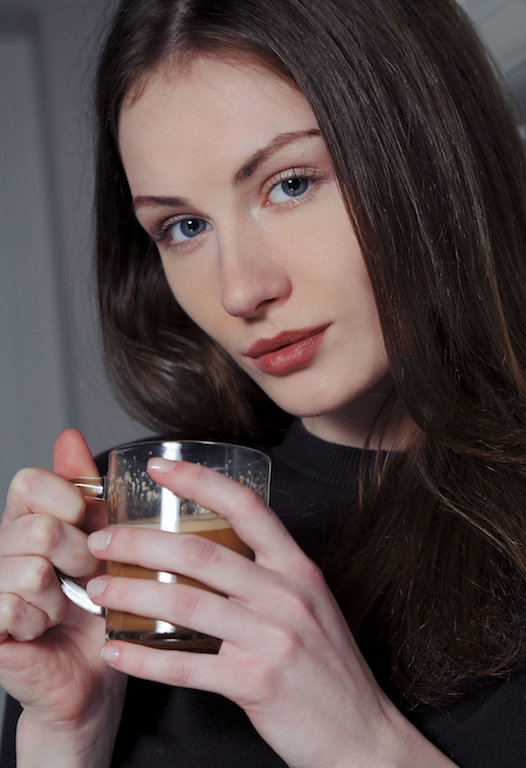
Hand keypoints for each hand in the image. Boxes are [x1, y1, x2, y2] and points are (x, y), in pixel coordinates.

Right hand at [0, 430, 125, 764]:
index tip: (85, 524)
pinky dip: (40, 622)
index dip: (66, 500)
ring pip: (28, 570)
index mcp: (26, 518)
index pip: (29, 480)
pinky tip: (42, 630)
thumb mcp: (103, 537)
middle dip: (78, 557)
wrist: (94, 671)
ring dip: (60, 597)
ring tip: (63, 609)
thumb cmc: (102, 602)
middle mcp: (0, 546)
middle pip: (37, 527)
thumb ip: (83, 490)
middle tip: (85, 578)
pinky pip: (11, 607)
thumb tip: (69, 436)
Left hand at [86, 460, 454, 767]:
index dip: (200, 481)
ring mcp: (273, 638)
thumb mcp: (309, 604)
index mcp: (298, 568)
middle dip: (141, 542)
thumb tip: (208, 554)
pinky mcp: (257, 683)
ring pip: (186, 605)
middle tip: (102, 539)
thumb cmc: (327, 666)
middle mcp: (287, 595)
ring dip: (132, 595)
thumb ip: (267, 576)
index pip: (247, 507)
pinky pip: (187, 668)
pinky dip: (144, 659)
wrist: (362, 735)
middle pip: (202, 554)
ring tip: (97, 590)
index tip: (159, 466)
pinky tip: (116, 652)